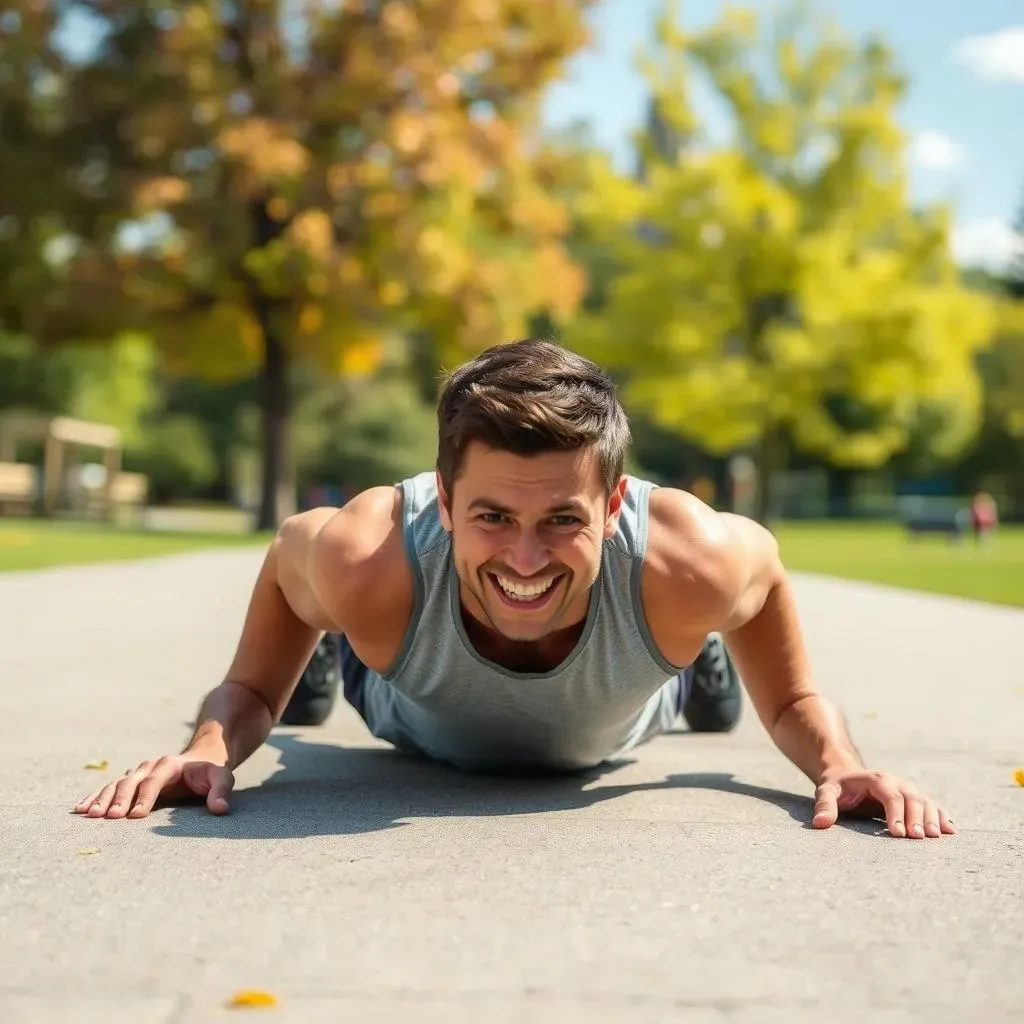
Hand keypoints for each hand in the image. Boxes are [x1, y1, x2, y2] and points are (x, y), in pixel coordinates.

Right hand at [73, 755, 234, 819]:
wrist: (201, 758)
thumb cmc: (211, 772)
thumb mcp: (222, 778)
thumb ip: (221, 791)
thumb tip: (220, 809)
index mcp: (170, 765)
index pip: (154, 781)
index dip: (144, 798)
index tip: (135, 816)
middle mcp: (150, 766)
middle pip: (130, 782)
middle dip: (119, 799)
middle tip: (110, 818)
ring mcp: (138, 772)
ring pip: (116, 784)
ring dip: (102, 799)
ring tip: (88, 815)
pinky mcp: (131, 781)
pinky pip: (109, 788)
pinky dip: (95, 797)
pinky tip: (80, 809)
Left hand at [812, 769, 954, 838]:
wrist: (847, 774)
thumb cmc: (837, 787)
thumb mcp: (827, 791)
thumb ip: (825, 805)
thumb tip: (820, 824)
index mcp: (877, 780)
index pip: (890, 796)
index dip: (896, 814)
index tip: (898, 834)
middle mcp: (896, 783)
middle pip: (912, 799)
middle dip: (917, 818)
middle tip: (919, 839)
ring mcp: (907, 790)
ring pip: (925, 802)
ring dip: (933, 818)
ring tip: (937, 837)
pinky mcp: (913, 799)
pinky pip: (931, 806)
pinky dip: (941, 816)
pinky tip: (951, 829)